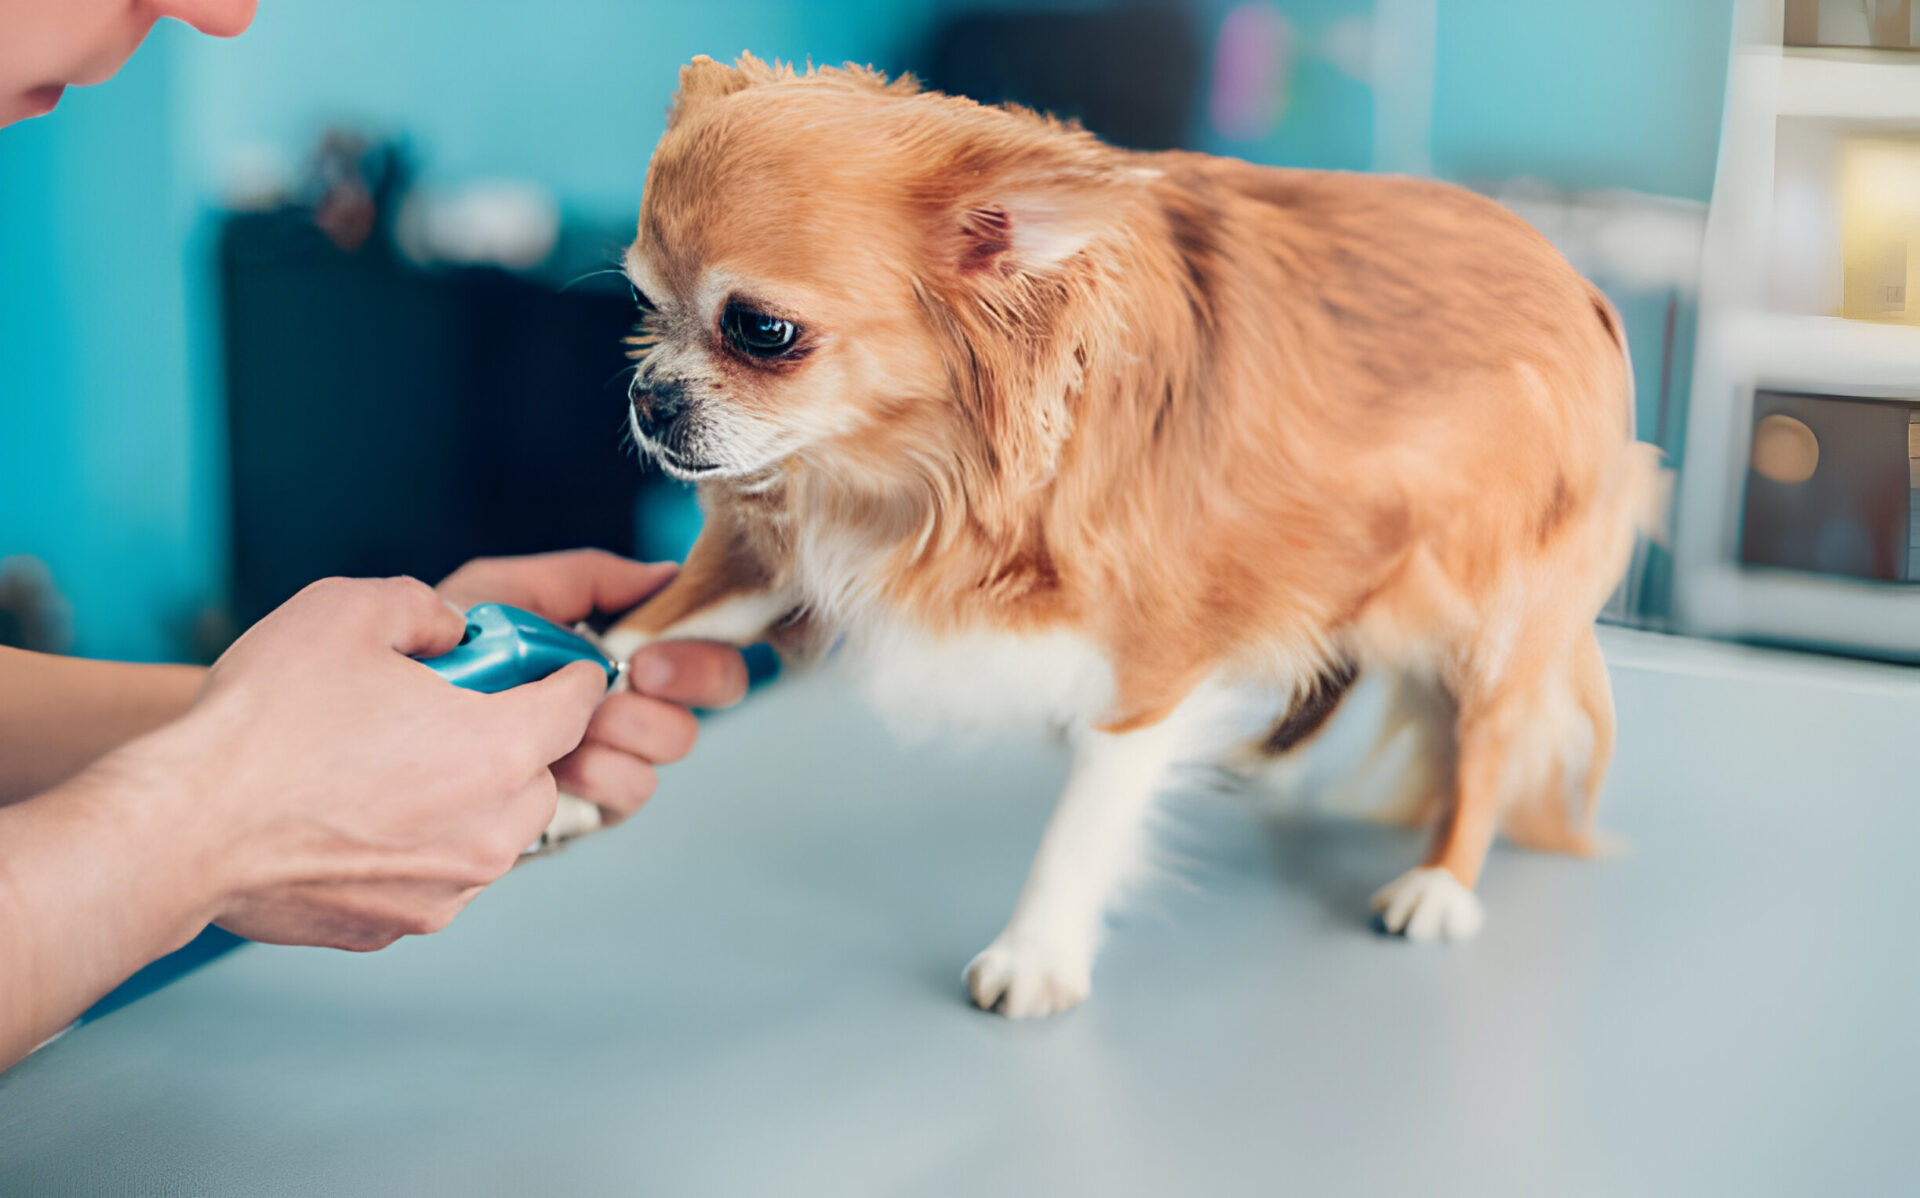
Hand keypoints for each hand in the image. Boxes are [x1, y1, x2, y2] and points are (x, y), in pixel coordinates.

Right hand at [152, 575, 607, 949]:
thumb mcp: (348, 609)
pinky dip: (415, 849)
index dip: (566, 676)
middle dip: (506, 742)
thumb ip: (425, 608)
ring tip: (388, 770)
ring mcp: (450, 888)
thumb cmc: (265, 721)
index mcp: (503, 747)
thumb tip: (453, 631)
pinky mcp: (401, 926)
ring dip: (462, 801)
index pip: (579, 705)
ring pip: (490, 832)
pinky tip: (355, 821)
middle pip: (538, 774)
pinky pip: (435, 877)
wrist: (183, 831)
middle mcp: (494, 828)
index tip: (551, 669)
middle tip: (440, 716)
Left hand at [436, 550, 747, 823]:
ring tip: (572, 725)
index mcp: (619, 638)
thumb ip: (588, 576)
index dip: (701, 640)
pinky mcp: (597, 802)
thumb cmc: (442, 654)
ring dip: (627, 728)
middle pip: (719, 686)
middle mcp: (632, 692)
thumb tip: (666, 572)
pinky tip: (558, 765)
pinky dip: (599, 772)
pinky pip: (635, 787)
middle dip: (683, 679)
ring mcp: (619, 749)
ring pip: (675, 739)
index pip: (704, 632)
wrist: (390, 726)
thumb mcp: (506, 592)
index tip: (651, 650)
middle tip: (631, 678)